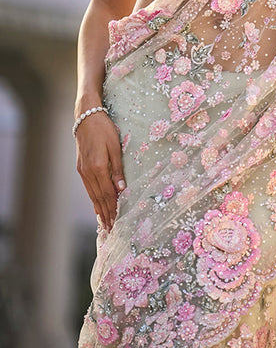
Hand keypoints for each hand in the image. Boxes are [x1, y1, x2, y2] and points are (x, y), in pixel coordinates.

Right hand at [75, 112, 125, 231]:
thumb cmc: (104, 129)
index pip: (108, 193)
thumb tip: (122, 189)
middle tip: (111, 229)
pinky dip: (93, 199)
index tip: (117, 221)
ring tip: (104, 222)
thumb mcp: (115, 147)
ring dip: (99, 209)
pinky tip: (96, 206)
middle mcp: (88, 172)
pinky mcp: (80, 168)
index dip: (113, 208)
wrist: (86, 118)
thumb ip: (118, 169)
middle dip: (106, 214)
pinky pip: (88, 188)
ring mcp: (82, 171)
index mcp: (98, 167)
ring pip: (92, 195)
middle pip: (99, 198)